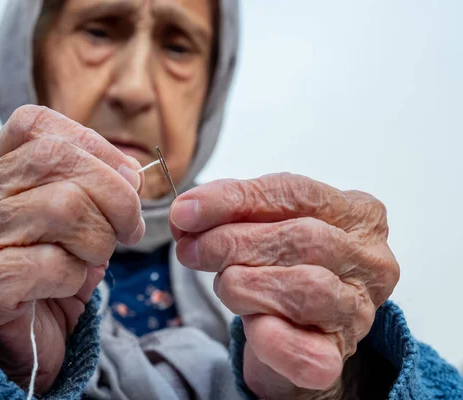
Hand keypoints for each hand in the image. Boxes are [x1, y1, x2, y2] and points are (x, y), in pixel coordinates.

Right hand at [0, 105, 143, 392]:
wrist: (12, 344)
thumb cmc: (46, 275)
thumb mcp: (71, 218)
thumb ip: (92, 186)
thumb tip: (132, 174)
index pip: (37, 125)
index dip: (94, 145)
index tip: (128, 178)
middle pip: (58, 159)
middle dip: (115, 195)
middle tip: (129, 229)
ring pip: (64, 208)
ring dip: (99, 241)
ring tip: (90, 261)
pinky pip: (55, 263)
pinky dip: (76, 277)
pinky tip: (62, 288)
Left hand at [170, 173, 399, 398]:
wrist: (300, 331)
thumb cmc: (284, 266)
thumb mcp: (264, 226)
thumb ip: (232, 213)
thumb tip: (186, 213)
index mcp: (358, 214)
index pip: (295, 193)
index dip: (234, 199)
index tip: (186, 211)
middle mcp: (370, 260)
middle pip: (302, 237)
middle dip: (233, 242)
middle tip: (191, 249)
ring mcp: (359, 311)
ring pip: (306, 288)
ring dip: (246, 285)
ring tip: (224, 286)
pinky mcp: (339, 356)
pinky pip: (306, 352)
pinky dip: (270, 339)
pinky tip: (251, 328)